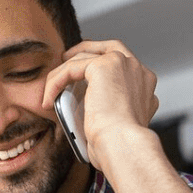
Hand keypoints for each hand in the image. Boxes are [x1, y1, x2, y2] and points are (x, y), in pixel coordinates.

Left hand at [41, 40, 159, 168]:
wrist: (122, 144)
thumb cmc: (119, 145)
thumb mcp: (118, 124)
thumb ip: (111, 112)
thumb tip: (93, 116)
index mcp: (145, 84)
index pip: (124, 66)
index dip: (104, 66)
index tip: (86, 74)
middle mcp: (138, 70)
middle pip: (111, 47)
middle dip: (88, 49)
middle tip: (67, 58)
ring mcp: (123, 64)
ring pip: (86, 57)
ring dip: (63, 73)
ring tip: (50, 91)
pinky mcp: (103, 66)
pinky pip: (72, 67)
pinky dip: (56, 81)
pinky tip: (47, 98)